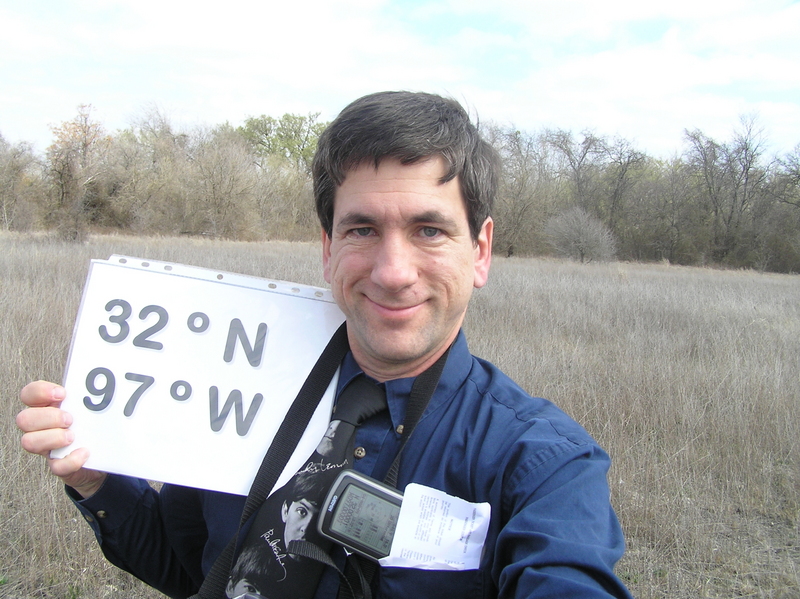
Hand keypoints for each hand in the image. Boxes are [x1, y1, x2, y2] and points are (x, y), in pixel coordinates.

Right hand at [17, 380, 107, 497]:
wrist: (105, 456)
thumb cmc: (95, 425)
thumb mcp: (93, 407)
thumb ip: (94, 395)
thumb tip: (118, 378)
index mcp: (49, 407)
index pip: (29, 394)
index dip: (39, 392)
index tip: (62, 394)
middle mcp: (42, 427)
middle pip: (23, 419)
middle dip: (48, 417)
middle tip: (70, 419)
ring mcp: (48, 448)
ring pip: (29, 442)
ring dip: (52, 437)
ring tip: (73, 436)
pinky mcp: (60, 466)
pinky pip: (56, 467)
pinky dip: (71, 460)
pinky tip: (85, 453)